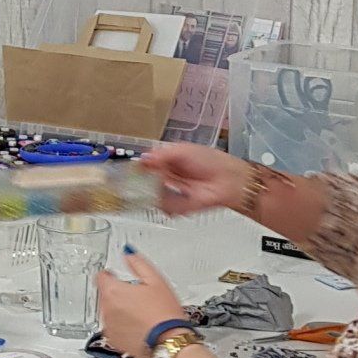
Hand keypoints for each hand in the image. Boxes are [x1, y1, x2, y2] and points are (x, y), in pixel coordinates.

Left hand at [95, 249, 189, 357]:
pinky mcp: (113, 341)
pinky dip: (121, 326)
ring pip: (108, 312)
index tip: (116, 276)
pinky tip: (137, 326)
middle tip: (137, 297)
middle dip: (117, 294)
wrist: (169, 343)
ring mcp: (109, 326)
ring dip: (118, 310)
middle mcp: (106, 309)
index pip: (101, 276)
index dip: (110, 274)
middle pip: (104, 294)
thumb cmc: (164, 314)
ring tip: (140, 313)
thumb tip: (128, 253)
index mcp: (114, 291)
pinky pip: (112, 328)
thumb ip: (138, 263)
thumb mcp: (156, 280)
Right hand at [140, 142, 254, 215]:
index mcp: (167, 161)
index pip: (145, 165)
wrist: (228, 181)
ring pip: (151, 195)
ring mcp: (171, 192)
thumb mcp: (182, 150)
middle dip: (139, 181)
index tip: (129, 168)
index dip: (137, 167)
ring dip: (150, 192)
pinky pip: (163, 207)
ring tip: (155, 187)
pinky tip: (169, 195)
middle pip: (144, 181)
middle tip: (134, 180)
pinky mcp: (176, 207)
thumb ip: (160, 155)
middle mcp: (167, 177)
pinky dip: (164, 203)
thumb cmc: (210, 161)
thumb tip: (143, 159)